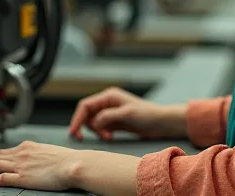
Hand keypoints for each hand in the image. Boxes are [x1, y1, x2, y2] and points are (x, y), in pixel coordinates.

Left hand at [0, 141, 78, 190]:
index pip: (6, 150)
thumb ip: (40, 154)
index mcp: (29, 146)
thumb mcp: (50, 152)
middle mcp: (21, 154)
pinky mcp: (22, 178)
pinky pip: (0, 178)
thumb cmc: (67, 160)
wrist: (72, 164)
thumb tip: (39, 158)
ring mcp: (20, 166)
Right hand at [68, 86, 185, 140]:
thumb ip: (108, 117)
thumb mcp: (127, 114)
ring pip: (93, 122)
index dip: (77, 118)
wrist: (161, 122)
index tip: (74, 132)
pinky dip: (102, 133)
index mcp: (109, 96)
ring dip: (97, 131)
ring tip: (108, 137)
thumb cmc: (147, 115)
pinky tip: (110, 137)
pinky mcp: (114, 121)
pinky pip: (100, 127)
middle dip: (87, 127)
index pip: (85, 106)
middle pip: (87, 114)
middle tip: (87, 138)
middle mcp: (107, 103)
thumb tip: (93, 122)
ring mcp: (111, 112)